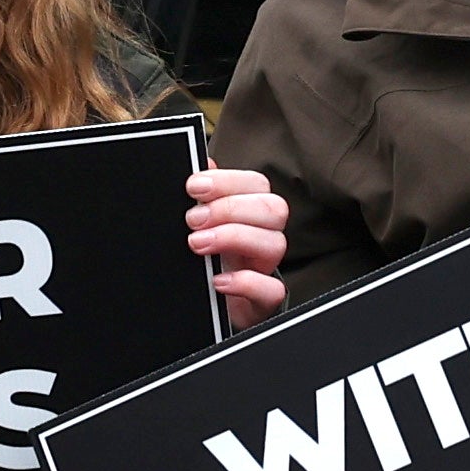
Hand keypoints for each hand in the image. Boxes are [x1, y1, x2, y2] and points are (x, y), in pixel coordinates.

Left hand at [182, 164, 289, 323]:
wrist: (204, 307)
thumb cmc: (205, 261)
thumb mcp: (201, 225)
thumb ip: (203, 196)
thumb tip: (203, 162)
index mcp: (249, 214)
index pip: (256, 184)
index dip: (227, 181)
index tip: (193, 187)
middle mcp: (263, 237)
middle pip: (274, 209)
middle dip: (230, 208)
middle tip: (193, 219)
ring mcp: (265, 269)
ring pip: (276, 243)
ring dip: (233, 238)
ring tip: (197, 244)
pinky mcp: (263, 302)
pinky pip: (272, 290)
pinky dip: (245, 283)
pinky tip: (217, 280)